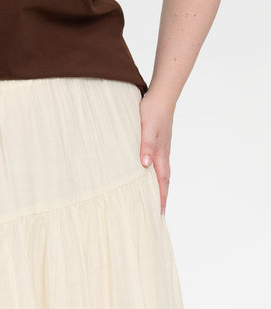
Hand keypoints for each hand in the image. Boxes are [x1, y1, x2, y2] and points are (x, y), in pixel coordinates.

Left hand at [138, 91, 175, 215]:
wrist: (161, 95)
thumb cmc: (153, 111)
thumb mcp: (147, 128)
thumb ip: (146, 145)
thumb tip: (145, 165)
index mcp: (160, 153)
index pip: (162, 181)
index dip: (160, 197)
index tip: (160, 213)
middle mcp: (162, 153)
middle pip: (164, 179)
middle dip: (161, 196)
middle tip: (157, 211)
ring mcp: (161, 147)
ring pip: (161, 171)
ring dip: (158, 185)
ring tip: (152, 196)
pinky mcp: (158, 141)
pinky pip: (157, 162)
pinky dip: (154, 172)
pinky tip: (147, 171)